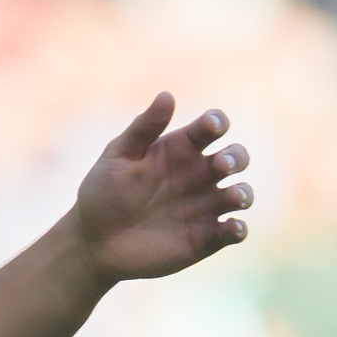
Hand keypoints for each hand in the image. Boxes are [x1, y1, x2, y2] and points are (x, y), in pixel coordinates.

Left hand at [70, 94, 252, 282]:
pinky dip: (238, 229)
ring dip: (243, 193)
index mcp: (181, 149)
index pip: (210, 128)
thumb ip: (143, 128)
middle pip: (235, 158)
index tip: (211, 126)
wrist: (93, 241)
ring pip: (240, 194)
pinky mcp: (205, 238)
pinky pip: (233, 231)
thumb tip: (167, 95)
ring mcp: (205, 206)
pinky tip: (232, 228)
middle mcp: (199, 175)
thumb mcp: (118, 156)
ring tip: (234, 196)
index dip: (217, 122)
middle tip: (221, 165)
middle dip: (236, 157)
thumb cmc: (103, 193)